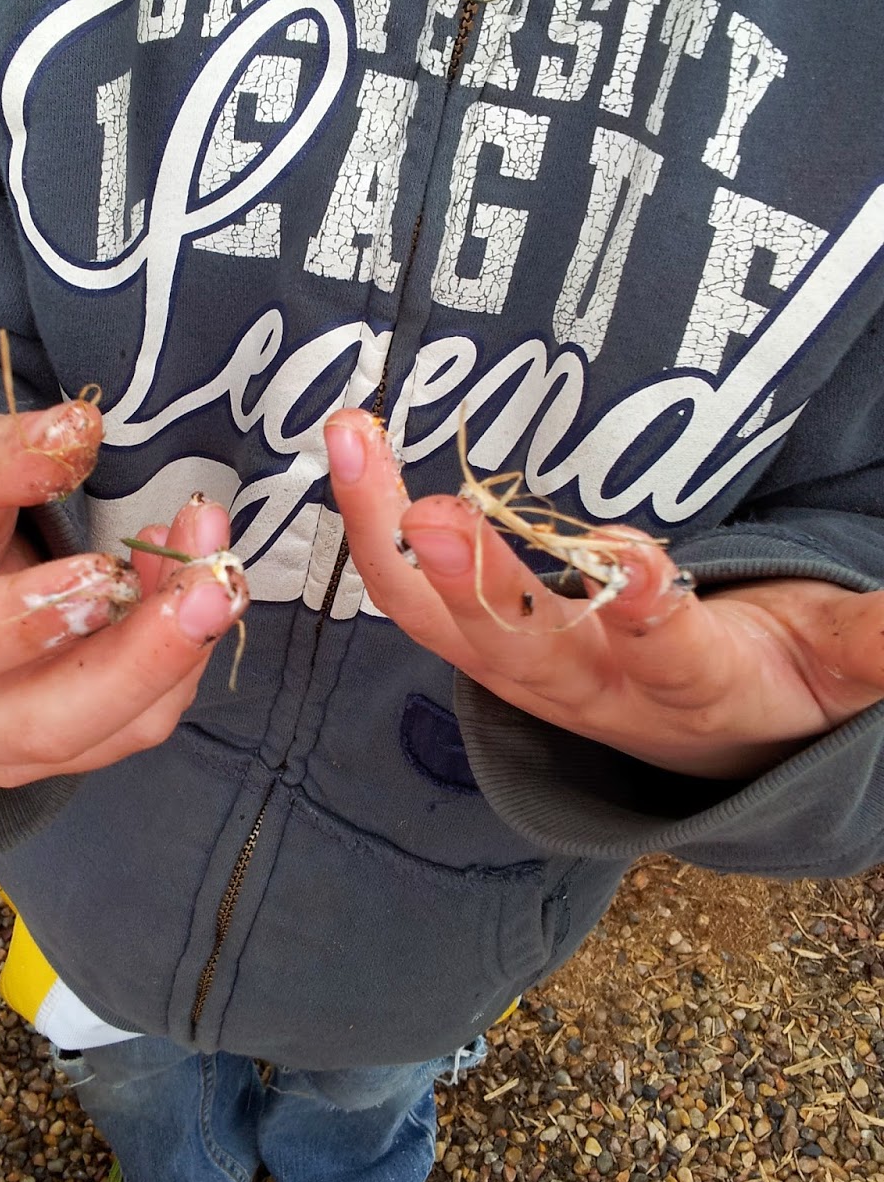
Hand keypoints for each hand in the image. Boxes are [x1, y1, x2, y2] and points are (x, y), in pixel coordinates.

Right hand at [0, 404, 246, 786]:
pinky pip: (137, 722)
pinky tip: (184, 581)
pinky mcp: (58, 749)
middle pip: (45, 723)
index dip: (31, 618)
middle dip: (143, 659)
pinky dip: (177, 656)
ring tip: (208, 558)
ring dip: (177, 651)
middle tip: (213, 587)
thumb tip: (77, 429)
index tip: (105, 568)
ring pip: (107, 732)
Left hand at [324, 409, 883, 778]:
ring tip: (353, 438)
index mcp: (683, 688)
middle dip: (477, 581)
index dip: (646, 616)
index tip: (630, 563)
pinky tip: (351, 450)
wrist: (705, 743)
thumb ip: (870, 644)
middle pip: (521, 642)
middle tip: (433, 513)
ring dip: (387, 535)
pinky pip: (413, 596)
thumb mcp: (833, 667)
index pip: (664, 655)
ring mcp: (520, 667)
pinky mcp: (482, 641)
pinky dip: (375, 531)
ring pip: (438, 616)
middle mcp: (586, 684)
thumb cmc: (768, 682)